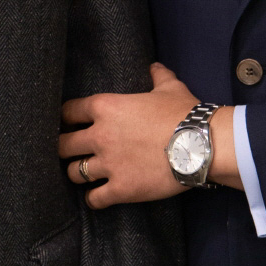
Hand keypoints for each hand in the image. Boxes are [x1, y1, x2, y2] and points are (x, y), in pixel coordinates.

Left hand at [60, 63, 229, 206]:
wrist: (201, 145)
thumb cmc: (183, 113)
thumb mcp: (169, 88)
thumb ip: (157, 76)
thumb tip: (155, 67)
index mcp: (105, 107)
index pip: (68, 111)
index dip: (66, 117)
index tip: (68, 122)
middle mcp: (100, 136)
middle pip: (63, 145)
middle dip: (64, 147)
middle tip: (69, 151)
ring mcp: (108, 165)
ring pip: (74, 173)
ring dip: (77, 173)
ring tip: (82, 173)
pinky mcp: (121, 189)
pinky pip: (94, 198)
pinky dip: (93, 199)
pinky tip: (97, 196)